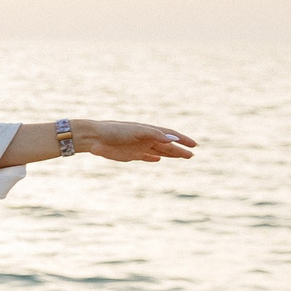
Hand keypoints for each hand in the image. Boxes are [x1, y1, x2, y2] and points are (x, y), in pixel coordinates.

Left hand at [78, 120, 196, 162]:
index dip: (183, 140)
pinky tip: (158, 160)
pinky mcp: (130, 155)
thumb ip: (155, 135)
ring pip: (159, 151)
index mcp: (149, 131)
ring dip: (171, 154)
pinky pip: (145, 157)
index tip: (194, 145)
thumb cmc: (115, 130)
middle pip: (167, 146)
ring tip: (183, 157)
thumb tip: (173, 139)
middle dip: (180, 150)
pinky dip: (153, 158)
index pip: (170, 135)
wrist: (95, 138)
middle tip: (192, 155)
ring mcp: (139, 147)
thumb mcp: (137, 131)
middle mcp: (146, 139)